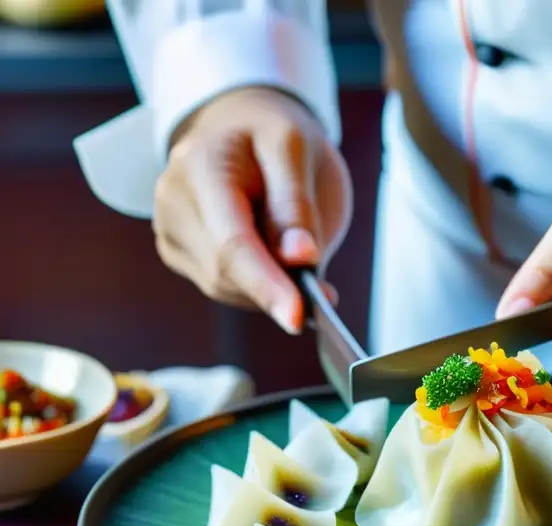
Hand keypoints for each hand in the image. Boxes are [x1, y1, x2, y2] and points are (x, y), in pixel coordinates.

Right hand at [153, 86, 351, 333]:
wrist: (240, 125)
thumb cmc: (272, 134)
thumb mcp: (296, 147)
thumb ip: (296, 203)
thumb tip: (299, 258)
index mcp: (201, 166)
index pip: (232, 242)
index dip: (266, 285)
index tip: (298, 317)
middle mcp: (174, 200)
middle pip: (227, 272)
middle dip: (278, 289)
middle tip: (324, 292)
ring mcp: (170, 229)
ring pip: (227, 287)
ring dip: (271, 288)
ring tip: (303, 267)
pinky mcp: (179, 251)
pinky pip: (223, 286)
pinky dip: (259, 287)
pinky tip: (279, 268)